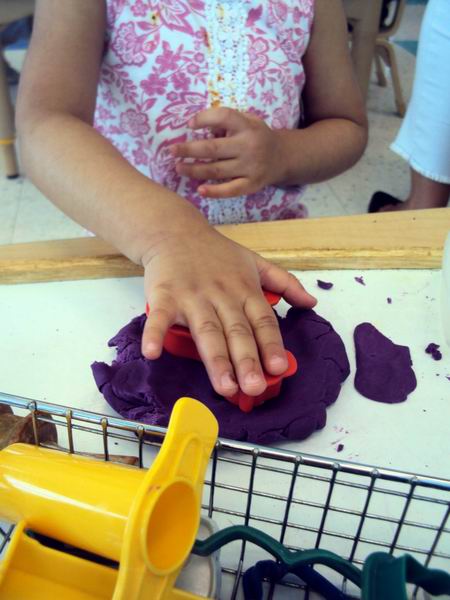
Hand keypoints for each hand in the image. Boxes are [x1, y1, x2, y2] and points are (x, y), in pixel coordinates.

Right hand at [141, 224, 315, 397]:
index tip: (279, 367)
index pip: (262, 321)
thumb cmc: (216, 253)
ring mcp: (192, 297)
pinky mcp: (165, 296)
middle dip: (246, 361)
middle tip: (254, 388)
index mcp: (245, 289)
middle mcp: (221, 295)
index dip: (271, 344)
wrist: (175, 231)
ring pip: (206, 331)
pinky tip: (152, 353)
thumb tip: (312, 302)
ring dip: (215, 360)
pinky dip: (155, 334)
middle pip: (236, 331)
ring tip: (225, 387)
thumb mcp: (254, 262)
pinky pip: (160, 318)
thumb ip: (284, 282)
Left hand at [171, 108, 285, 198]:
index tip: (189, 125)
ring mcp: (251, 167)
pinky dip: (214, 192)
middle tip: (171, 151)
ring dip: (194, 170)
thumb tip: (200, 128)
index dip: (204, 119)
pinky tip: (200, 190)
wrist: (282, 157)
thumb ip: (228, 122)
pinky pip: (230, 190)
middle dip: (189, 150)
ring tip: (179, 168)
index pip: (223, 117)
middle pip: (213, 148)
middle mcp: (249, 146)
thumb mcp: (248, 121)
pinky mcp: (252, 185)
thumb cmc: (257, 136)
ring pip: (217, 170)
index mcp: (247, 126)